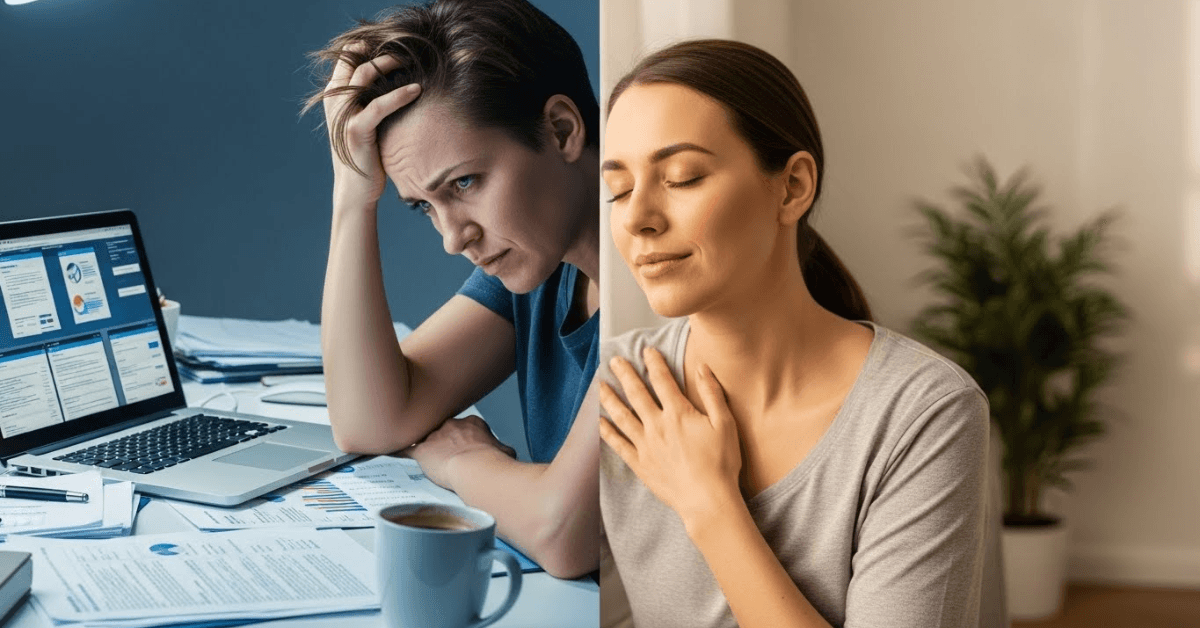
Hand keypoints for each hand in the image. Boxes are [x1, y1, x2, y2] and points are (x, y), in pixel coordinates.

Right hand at [322, 42, 421, 210]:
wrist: (356, 191)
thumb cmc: (366, 156)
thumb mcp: (364, 123)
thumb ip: (368, 101)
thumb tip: (393, 80)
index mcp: (334, 97)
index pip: (345, 57)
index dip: (367, 46)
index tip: (393, 42)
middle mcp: (334, 101)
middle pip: (354, 58)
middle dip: (381, 49)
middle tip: (407, 50)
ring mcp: (343, 115)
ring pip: (365, 74)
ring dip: (390, 63)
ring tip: (412, 62)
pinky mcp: (356, 130)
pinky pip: (380, 105)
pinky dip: (400, 95)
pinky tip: (417, 90)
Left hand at [405, 415, 517, 488]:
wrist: (477, 468)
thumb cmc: (493, 462)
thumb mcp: (506, 452)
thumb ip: (502, 450)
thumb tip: (506, 454)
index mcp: (471, 423)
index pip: (464, 428)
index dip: (464, 441)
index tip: (466, 451)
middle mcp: (451, 425)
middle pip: (442, 430)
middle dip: (443, 442)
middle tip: (447, 456)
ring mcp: (434, 436)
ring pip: (424, 438)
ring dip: (424, 446)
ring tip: (423, 456)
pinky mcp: (421, 451)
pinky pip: (405, 449)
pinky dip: (398, 450)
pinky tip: (390, 450)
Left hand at [599, 347, 742, 530]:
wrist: (708, 501)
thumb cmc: (722, 463)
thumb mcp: (725, 424)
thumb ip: (712, 394)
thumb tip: (703, 368)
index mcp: (678, 413)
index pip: (662, 380)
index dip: (654, 363)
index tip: (646, 350)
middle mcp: (657, 426)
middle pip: (637, 394)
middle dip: (625, 374)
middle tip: (614, 360)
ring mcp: (646, 445)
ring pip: (622, 416)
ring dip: (609, 398)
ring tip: (598, 385)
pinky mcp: (640, 464)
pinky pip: (619, 444)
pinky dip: (607, 432)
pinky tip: (598, 422)